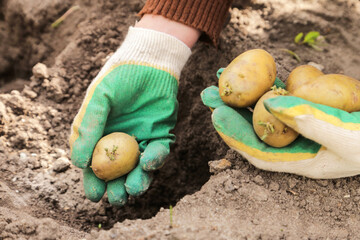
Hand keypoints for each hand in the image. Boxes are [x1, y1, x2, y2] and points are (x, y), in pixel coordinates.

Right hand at [69, 26, 190, 205]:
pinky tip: (147, 162)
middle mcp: (121, 141)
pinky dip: (154, 160)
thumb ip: (87, 128)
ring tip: (131, 190)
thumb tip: (78, 164)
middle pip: (118, 172)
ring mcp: (142, 139)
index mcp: (101, 135)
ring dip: (136, 181)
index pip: (96, 165)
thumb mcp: (98, 100)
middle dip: (116, 189)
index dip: (94, 182)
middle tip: (115, 198)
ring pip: (139, 168)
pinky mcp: (161, 134)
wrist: (149, 62)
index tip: (94, 195)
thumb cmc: (119, 78)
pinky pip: (159, 152)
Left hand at [201, 72, 359, 178]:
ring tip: (224, 80)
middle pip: (255, 131)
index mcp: (301, 162)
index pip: (257, 152)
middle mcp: (297, 146)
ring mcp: (303, 128)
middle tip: (209, 95)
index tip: (215, 115)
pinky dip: (271, 87)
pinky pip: (285, 100)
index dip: (234, 135)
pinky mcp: (312, 111)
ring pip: (266, 113)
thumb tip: (270, 105)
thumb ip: (310, 123)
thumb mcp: (347, 138)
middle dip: (231, 113)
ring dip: (245, 97)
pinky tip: (258, 75)